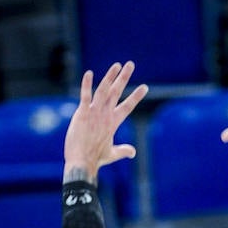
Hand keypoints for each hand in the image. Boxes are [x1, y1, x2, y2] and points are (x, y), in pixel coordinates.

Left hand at [64, 62, 147, 180]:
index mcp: (113, 123)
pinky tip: (89, 73)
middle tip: (131, 64)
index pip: (128, 106)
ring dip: (110, 76)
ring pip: (103, 90)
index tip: (145, 87)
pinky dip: (87, 84)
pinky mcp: (82, 113)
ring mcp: (94, 113)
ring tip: (117, 65)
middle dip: (124, 78)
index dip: (136, 97)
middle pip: (117, 92)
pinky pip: (85, 95)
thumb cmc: (95, 159)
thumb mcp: (112, 154)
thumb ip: (123, 151)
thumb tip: (133, 152)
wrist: (82, 163)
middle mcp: (105, 115)